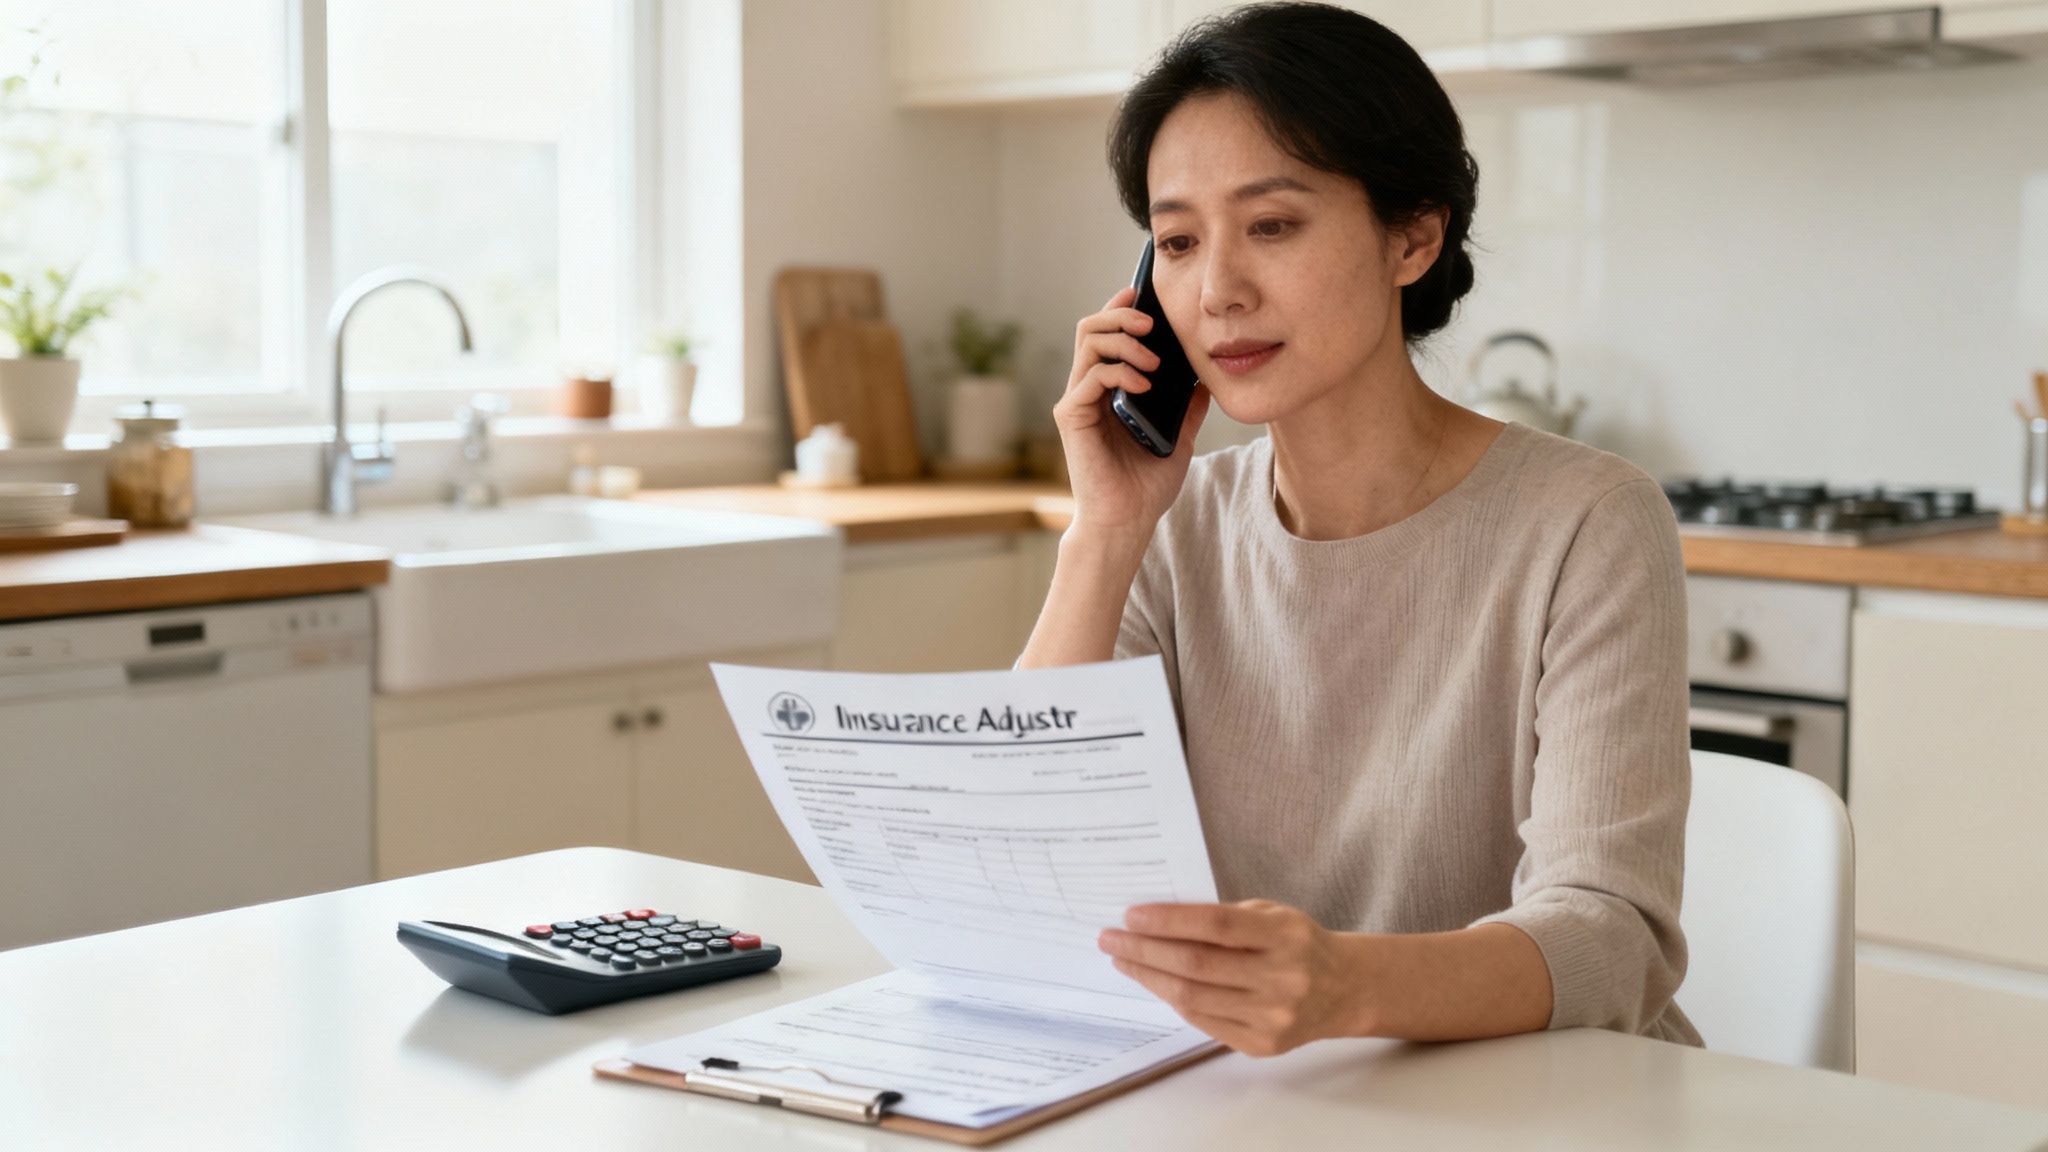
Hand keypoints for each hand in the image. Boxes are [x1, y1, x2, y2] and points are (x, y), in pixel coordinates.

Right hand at [1054, 286, 1211, 539]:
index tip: (1146, 296)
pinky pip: (1090, 376)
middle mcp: (1087, 390)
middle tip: (1152, 322)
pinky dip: (1118, 371)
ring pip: (1089, 343)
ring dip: (1124, 340)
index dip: (1123, 309)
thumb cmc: (1147, 485)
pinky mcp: (1072, 417)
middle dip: (1122, 315)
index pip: (1108, 335)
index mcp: (1109, 390)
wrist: (1129, 522)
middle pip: (1092, 327)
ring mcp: (1077, 401)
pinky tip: (1144, 385)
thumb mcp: (1180, 436)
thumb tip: (1207, 376)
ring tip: (1153, 358)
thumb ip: (1188, 406)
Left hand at [1098, 899, 1356, 1057]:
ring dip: (1149, 977)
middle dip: (1144, 950)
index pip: (1216, 926)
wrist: (1343, 989)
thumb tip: (1154, 922)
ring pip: (1193, 998)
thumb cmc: (1296, 943)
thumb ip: (1221, 919)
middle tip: (1110, 938)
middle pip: (1197, 966)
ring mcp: (1273, 1017)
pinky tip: (1155, 982)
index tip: (1131, 916)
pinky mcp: (1262, 1045)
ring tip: (1123, 960)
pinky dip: (1174, 1000)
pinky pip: (1203, 1021)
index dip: (1169, 920)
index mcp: (1285, 936)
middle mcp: (1282, 978)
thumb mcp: (1270, 915)